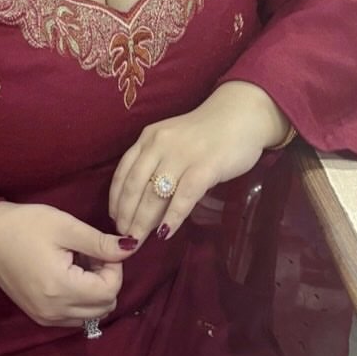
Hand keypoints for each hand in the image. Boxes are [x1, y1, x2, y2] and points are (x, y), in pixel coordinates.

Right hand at [0, 201, 134, 327]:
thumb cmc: (25, 225)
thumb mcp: (65, 227)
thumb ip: (100, 243)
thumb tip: (131, 248)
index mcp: (61, 288)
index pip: (110, 291)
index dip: (114, 267)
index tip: (99, 248)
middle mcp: (55, 311)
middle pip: (105, 307)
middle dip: (106, 280)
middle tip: (90, 255)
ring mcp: (46, 318)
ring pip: (92, 315)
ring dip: (95, 291)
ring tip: (79, 264)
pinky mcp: (39, 317)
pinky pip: (75, 317)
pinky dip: (81, 299)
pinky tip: (68, 276)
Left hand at [109, 81, 289, 242]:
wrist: (242, 115)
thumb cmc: (206, 133)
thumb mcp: (172, 140)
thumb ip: (156, 161)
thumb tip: (141, 201)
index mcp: (149, 138)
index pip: (124, 172)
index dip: (116, 198)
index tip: (114, 219)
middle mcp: (160, 144)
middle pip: (135, 186)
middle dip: (127, 215)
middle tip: (125, 236)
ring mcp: (183, 155)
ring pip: (155, 194)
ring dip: (143, 220)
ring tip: (139, 240)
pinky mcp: (206, 167)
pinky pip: (184, 197)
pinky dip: (172, 217)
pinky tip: (165, 233)